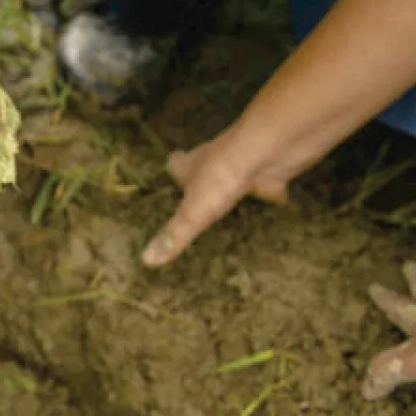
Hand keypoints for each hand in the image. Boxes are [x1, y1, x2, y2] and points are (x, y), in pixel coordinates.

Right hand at [140, 122, 306, 266]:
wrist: (266, 156)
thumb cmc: (220, 178)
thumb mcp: (193, 213)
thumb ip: (174, 236)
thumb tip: (147, 260)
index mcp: (190, 165)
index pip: (176, 165)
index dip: (174, 172)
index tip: (170, 181)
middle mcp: (215, 161)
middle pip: (205, 170)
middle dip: (203, 184)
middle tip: (199, 206)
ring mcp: (243, 166)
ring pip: (234, 180)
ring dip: (232, 193)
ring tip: (228, 216)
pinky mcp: (268, 174)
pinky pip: (264, 191)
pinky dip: (265, 201)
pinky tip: (265, 218)